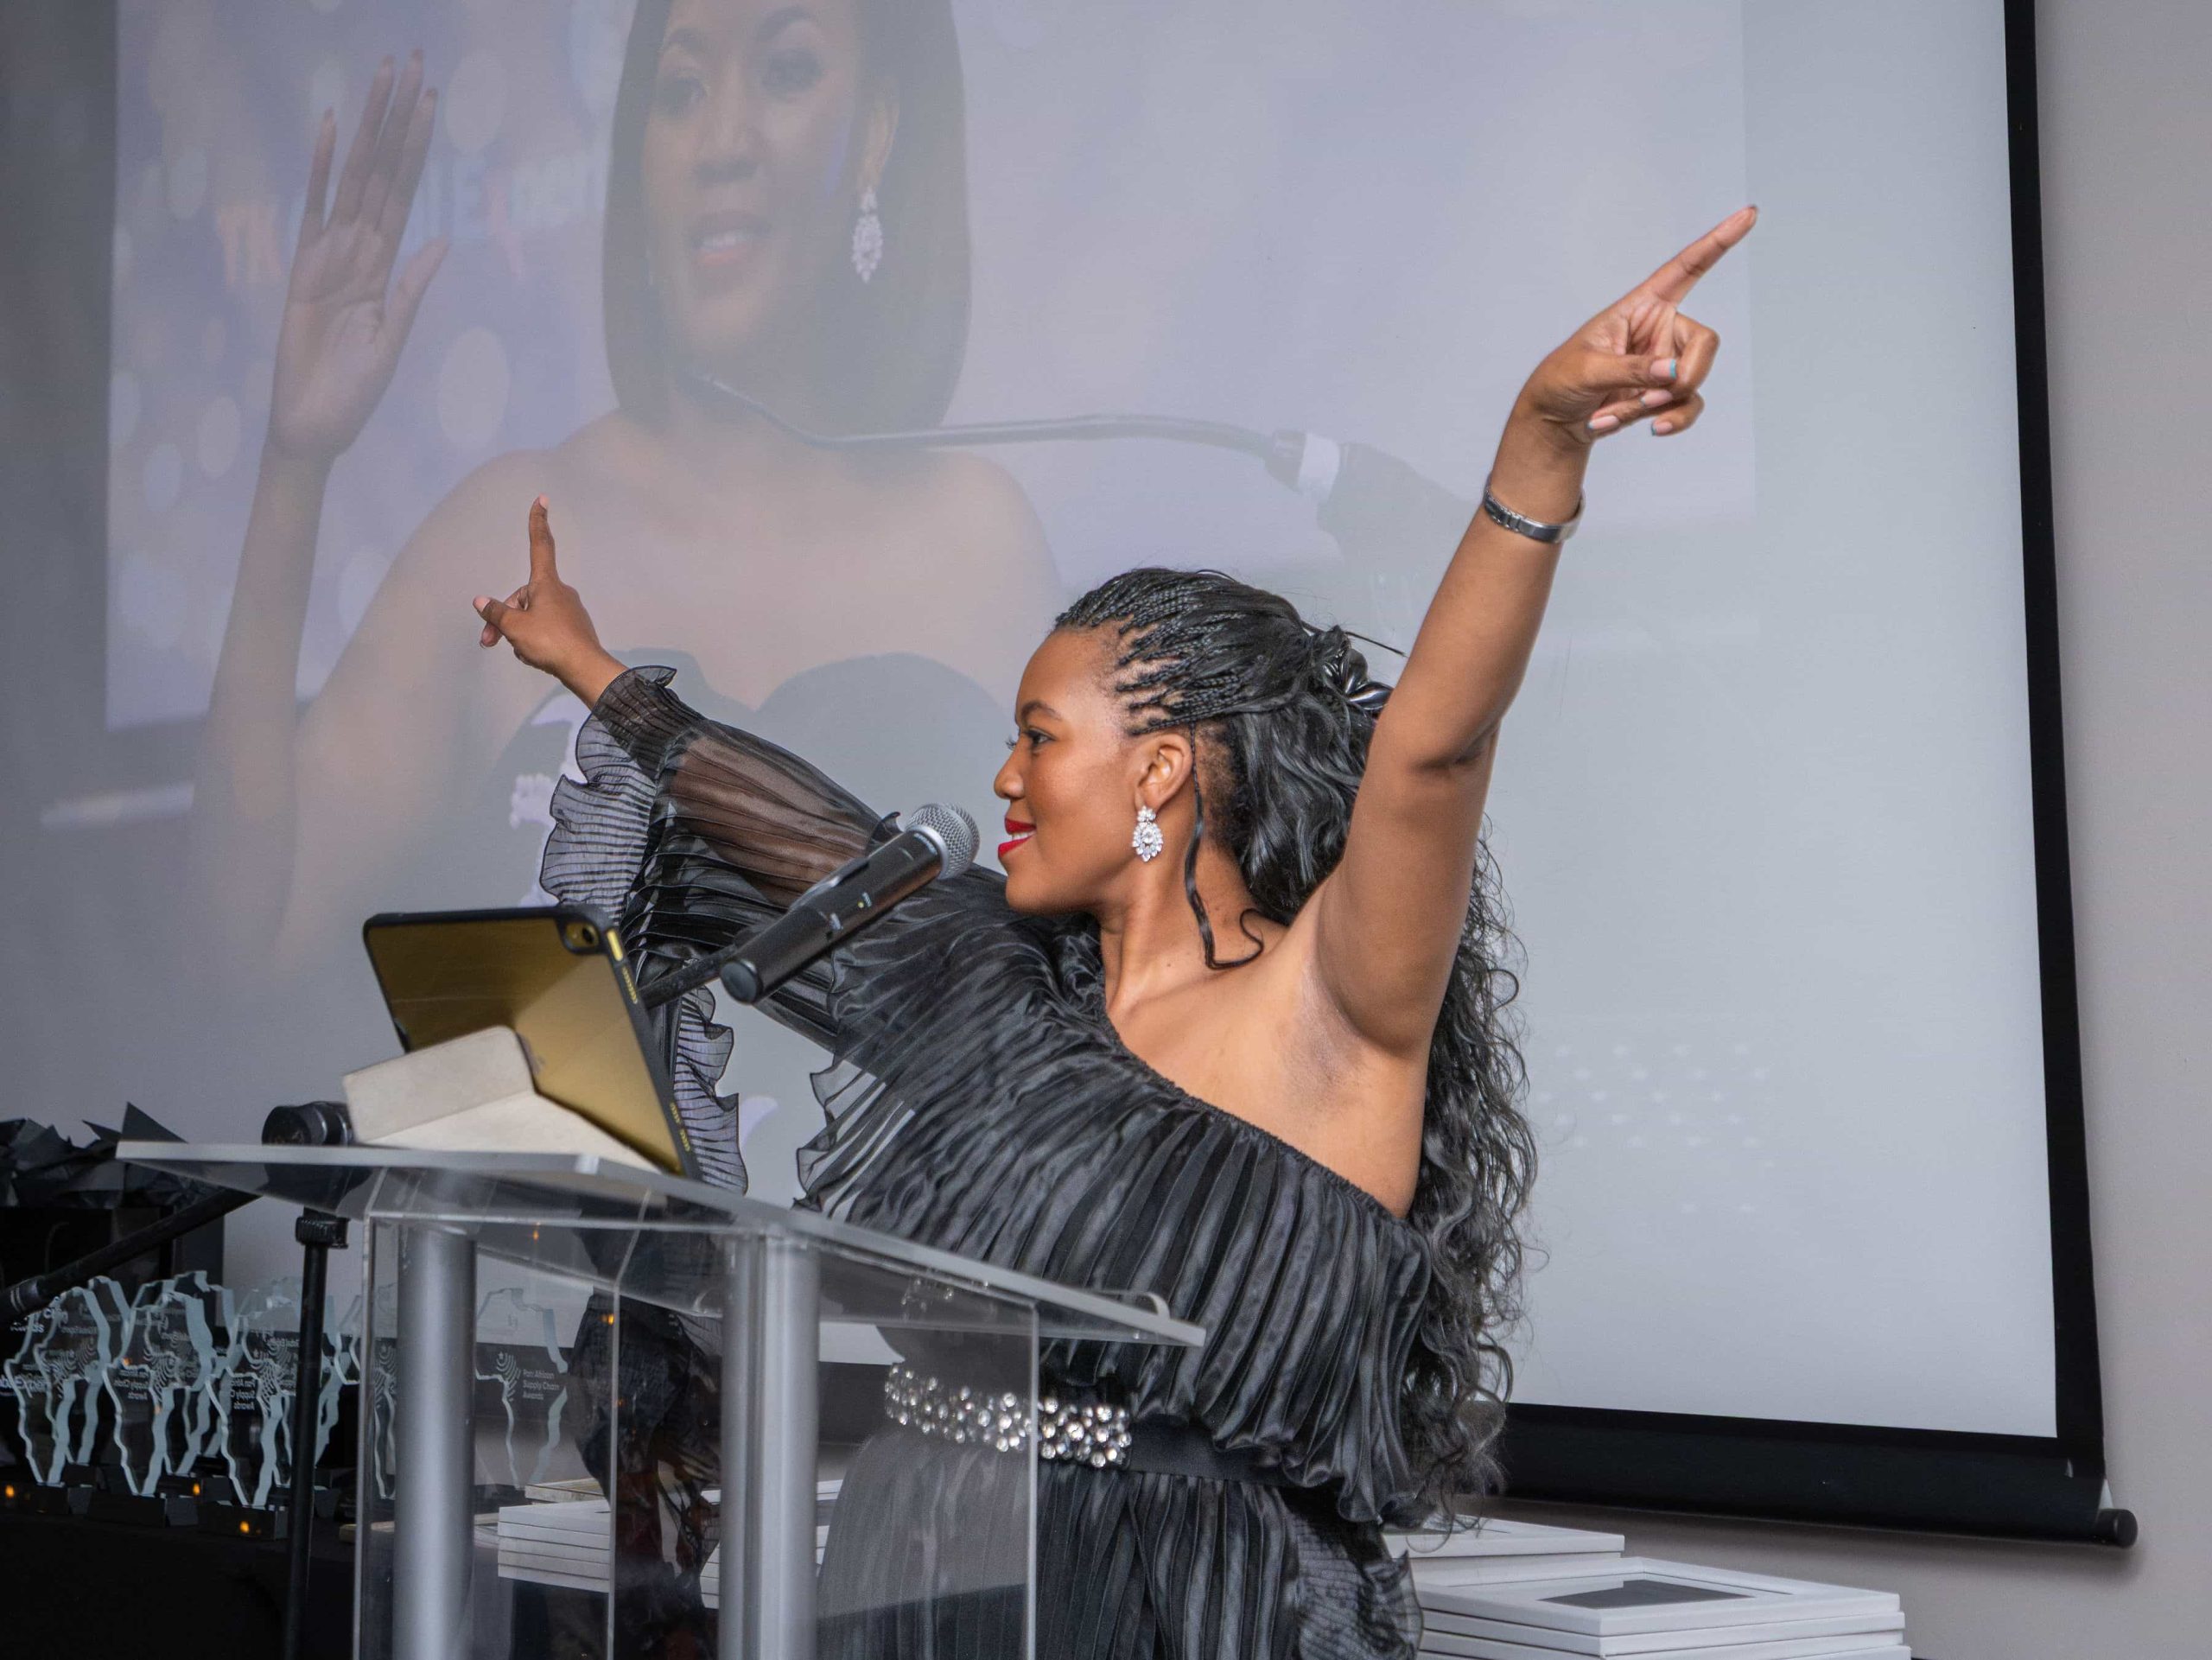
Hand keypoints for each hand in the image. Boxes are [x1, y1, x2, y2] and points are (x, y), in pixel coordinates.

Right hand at [266, 52, 446, 464]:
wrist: (314, 427)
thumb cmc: (355, 393)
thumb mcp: (392, 341)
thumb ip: (412, 290)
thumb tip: (441, 241)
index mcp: (387, 266)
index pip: (406, 191)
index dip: (418, 146)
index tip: (432, 99)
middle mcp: (360, 250)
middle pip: (382, 170)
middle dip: (396, 118)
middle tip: (410, 62)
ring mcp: (329, 254)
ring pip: (352, 177)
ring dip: (367, 127)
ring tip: (381, 77)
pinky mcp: (301, 269)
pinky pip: (312, 209)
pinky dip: (319, 169)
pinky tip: (329, 127)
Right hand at [474, 500, 625, 704]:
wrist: (585, 669)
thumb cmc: (550, 642)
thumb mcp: (515, 627)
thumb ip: (496, 613)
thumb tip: (482, 601)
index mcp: (547, 583)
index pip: (540, 545)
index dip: (537, 523)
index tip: (542, 500)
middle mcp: (560, 592)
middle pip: (523, 598)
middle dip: (505, 618)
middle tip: (489, 641)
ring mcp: (569, 611)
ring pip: (533, 617)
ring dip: (519, 633)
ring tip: (523, 651)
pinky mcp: (573, 630)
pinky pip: (545, 631)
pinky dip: (535, 642)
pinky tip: (536, 657)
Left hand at [1516, 205, 1756, 448]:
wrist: (1554, 420)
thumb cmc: (1562, 380)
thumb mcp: (1588, 369)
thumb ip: (1631, 370)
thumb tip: (1674, 374)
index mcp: (1642, 306)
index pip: (1685, 269)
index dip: (1717, 242)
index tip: (1748, 214)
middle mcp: (1661, 330)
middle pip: (1705, 342)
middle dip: (1687, 375)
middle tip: (1653, 397)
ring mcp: (1667, 363)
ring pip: (1695, 381)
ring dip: (1662, 404)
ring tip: (1618, 411)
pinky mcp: (1667, 393)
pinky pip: (1688, 407)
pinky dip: (1668, 421)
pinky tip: (1639, 428)